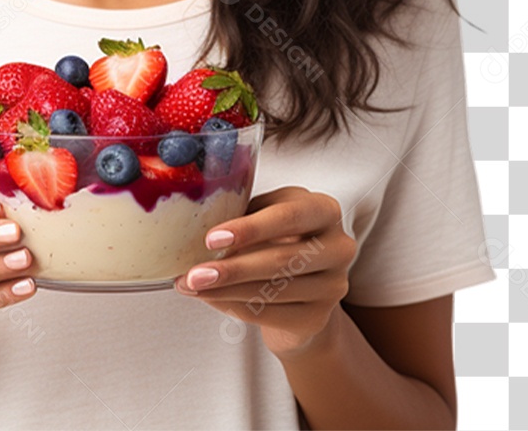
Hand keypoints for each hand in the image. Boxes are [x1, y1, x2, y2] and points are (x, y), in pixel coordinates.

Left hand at [174, 185, 355, 358]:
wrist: (302, 289)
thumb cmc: (275, 239)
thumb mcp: (266, 215)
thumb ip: (243, 213)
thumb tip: (195, 220)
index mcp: (324, 209)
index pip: (289, 216)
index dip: (251, 228)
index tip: (212, 238)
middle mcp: (338, 246)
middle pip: (281, 259)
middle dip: (231, 268)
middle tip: (192, 274)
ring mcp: (333, 286)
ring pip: (271, 291)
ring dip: (224, 291)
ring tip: (189, 286)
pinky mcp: (318, 318)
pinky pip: (269, 314)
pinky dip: (233, 307)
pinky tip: (209, 299)